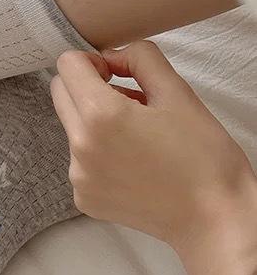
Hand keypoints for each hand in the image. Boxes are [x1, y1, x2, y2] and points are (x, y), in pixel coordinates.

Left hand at [50, 42, 256, 251]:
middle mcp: (79, 146)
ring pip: (71, 127)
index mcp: (100, 115)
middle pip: (60, 93)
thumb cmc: (203, 156)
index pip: (66, 65)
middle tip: (130, 100)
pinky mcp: (84, 198)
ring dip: (95, 121)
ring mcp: (78, 176)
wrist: (214, 217)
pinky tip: (134, 164)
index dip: (93, 61)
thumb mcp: (178, 92)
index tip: (117, 74)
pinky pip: (79, 160)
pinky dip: (99, 154)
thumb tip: (111, 57)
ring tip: (139, 136)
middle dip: (88, 87)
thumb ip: (139, 59)